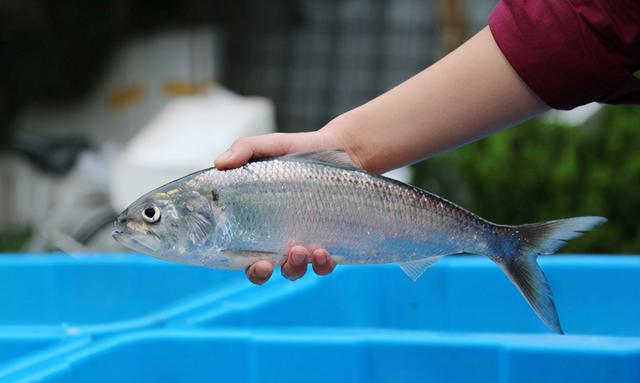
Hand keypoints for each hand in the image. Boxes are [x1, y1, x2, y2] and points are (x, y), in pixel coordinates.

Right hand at [215, 128, 350, 284]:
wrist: (342, 149)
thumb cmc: (300, 151)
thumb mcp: (271, 146)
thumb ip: (244, 150)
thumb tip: (220, 163)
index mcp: (259, 222)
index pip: (245, 253)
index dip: (248, 266)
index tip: (255, 263)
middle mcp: (280, 238)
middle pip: (267, 269)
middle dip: (264, 273)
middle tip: (269, 264)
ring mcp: (305, 242)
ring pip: (295, 270)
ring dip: (295, 267)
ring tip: (302, 250)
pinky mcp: (331, 242)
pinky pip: (324, 265)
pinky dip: (323, 265)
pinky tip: (324, 253)